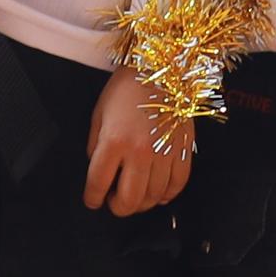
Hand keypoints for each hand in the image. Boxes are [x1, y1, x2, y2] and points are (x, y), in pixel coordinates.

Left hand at [83, 68, 193, 214]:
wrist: (160, 69)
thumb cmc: (127, 88)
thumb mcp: (99, 114)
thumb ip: (95, 145)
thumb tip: (99, 170)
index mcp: (114, 141)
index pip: (98, 184)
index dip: (92, 198)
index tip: (93, 201)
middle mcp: (139, 152)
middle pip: (128, 200)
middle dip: (118, 208)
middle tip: (114, 202)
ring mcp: (164, 153)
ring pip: (154, 197)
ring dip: (142, 204)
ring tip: (135, 196)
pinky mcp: (183, 150)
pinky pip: (178, 185)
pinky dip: (168, 195)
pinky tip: (159, 193)